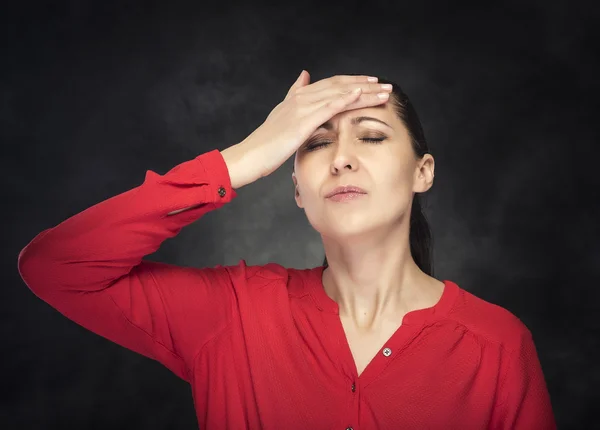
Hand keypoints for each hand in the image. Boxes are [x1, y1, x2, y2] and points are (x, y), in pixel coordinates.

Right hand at [223, 71, 391, 187]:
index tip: (372, 82)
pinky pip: (327, 107)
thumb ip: (294, 96)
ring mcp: (301, 108)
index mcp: (298, 98)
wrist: (249, 156)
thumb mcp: (281, 116)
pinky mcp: (301, 122)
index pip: (332, 84)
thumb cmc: (265, 144)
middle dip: (365, 84)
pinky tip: (359, 94)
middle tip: (386, 85)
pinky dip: (344, 99)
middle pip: (339, 85)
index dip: (353, 81)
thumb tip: (304, 75)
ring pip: (338, 94)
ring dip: (363, 91)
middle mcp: (301, 98)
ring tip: (383, 91)